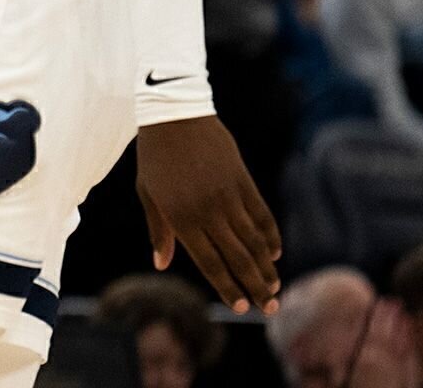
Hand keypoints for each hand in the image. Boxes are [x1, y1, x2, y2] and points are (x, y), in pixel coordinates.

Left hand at [136, 115, 280, 314]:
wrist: (175, 114)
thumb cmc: (154, 156)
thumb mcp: (147, 193)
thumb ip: (158, 230)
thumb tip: (160, 263)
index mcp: (181, 218)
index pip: (209, 263)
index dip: (227, 287)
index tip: (240, 307)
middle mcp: (208, 211)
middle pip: (238, 258)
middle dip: (255, 286)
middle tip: (269, 308)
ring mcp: (228, 196)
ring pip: (254, 241)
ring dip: (266, 267)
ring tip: (275, 287)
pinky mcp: (243, 181)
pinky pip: (262, 215)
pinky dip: (270, 236)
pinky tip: (274, 253)